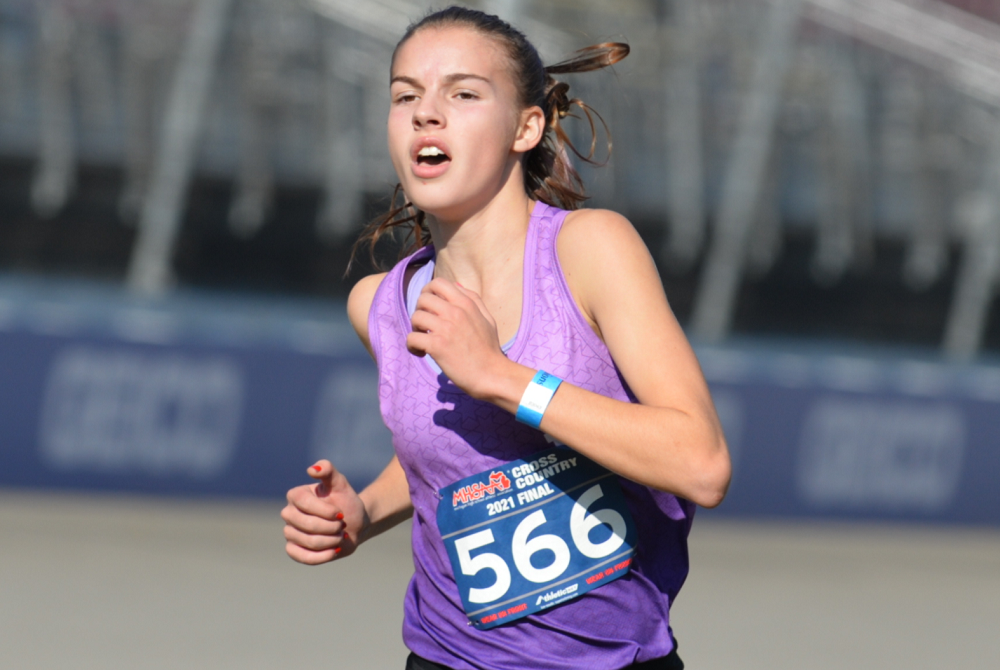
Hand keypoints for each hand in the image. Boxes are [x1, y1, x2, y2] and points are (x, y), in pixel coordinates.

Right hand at [281, 460, 366, 564]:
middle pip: (306, 524)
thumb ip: (329, 471)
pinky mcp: (294, 550)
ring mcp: (290, 532)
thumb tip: (312, 469)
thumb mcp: (341, 484)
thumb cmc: (346, 502)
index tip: (340, 513)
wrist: (354, 524)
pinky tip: (335, 550)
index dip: (325, 510)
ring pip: (308, 541)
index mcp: (296, 495)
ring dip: (331, 540)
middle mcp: (289, 513)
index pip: (303, 503)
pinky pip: (302, 557)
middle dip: (331, 527)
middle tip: (342, 524)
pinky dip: (322, 556)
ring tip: (340, 535)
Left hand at [407, 279, 510, 398]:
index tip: (429, 306)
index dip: (428, 292)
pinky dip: (412, 346)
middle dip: (420, 310)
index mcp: (466, 303)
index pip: (438, 283)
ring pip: (416, 317)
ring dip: (415, 328)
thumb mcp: (487, 319)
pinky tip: (422, 353)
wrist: (492, 375)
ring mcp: (446, 328)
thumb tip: (456, 285)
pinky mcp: (438, 346)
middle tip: (425, 325)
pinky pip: (412, 338)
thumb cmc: (489, 349)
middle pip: (423, 298)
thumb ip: (473, 299)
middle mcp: (455, 312)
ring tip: (423, 339)